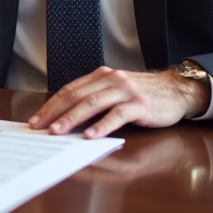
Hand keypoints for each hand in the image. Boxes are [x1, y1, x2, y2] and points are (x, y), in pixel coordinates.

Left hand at [29, 67, 209, 138]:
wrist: (177, 90)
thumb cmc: (143, 95)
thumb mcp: (115, 92)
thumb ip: (94, 99)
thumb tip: (65, 118)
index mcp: (100, 77)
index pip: (69, 90)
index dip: (50, 105)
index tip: (35, 120)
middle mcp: (110, 80)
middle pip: (76, 96)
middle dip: (54, 113)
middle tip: (39, 128)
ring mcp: (125, 91)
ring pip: (93, 104)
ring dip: (72, 119)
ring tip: (58, 132)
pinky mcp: (140, 105)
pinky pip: (117, 115)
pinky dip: (102, 126)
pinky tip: (91, 136)